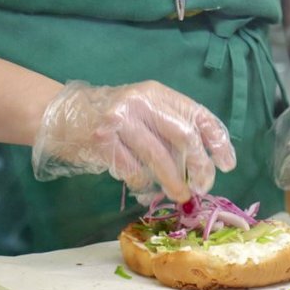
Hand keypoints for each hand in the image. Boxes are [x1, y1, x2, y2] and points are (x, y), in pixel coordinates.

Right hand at [32, 80, 235, 202]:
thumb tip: (206, 163)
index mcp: (158, 93)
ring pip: (159, 158)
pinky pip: (133, 170)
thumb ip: (172, 128)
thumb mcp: (146, 112)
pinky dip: (143, 182)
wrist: (63, 115)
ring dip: (174, 183)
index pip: (198, 115)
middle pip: (184, 136)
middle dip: (199, 166)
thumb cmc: (114, 119)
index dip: (217, 141)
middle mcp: (141, 101)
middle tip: (202, 186)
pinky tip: (143, 185)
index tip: (227, 164)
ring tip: (180, 196)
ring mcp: (120, 120)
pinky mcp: (103, 141)